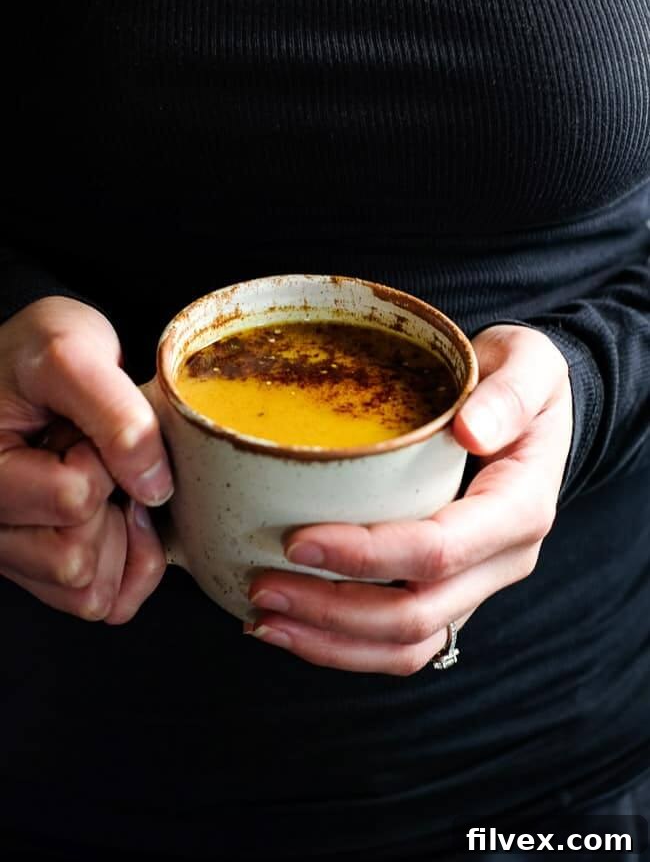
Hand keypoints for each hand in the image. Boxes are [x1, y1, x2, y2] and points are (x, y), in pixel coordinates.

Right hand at [0, 296, 172, 622]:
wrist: (31, 366)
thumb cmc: (36, 354)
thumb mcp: (71, 351)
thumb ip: (113, 411)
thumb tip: (153, 485)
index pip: (72, 499)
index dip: (103, 458)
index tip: (84, 427)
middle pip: (76, 559)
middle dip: (109, 503)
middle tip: (91, 454)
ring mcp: (13, 557)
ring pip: (89, 593)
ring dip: (118, 538)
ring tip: (100, 482)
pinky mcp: (44, 573)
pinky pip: (103, 604)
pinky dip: (128, 566)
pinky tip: (121, 519)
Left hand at [245, 324, 572, 673]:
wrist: (527, 412)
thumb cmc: (520, 381)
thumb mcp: (529, 363)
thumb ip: (510, 392)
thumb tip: (472, 431)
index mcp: (520, 507)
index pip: (439, 550)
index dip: (366, 555)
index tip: (297, 539)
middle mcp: (503, 560)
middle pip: (416, 614)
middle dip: (331, 609)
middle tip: (260, 585)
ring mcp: (478, 586)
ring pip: (408, 645)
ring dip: (331, 643)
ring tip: (263, 620)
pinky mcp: (452, 595)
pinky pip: (403, 643)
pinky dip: (345, 647)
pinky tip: (292, 627)